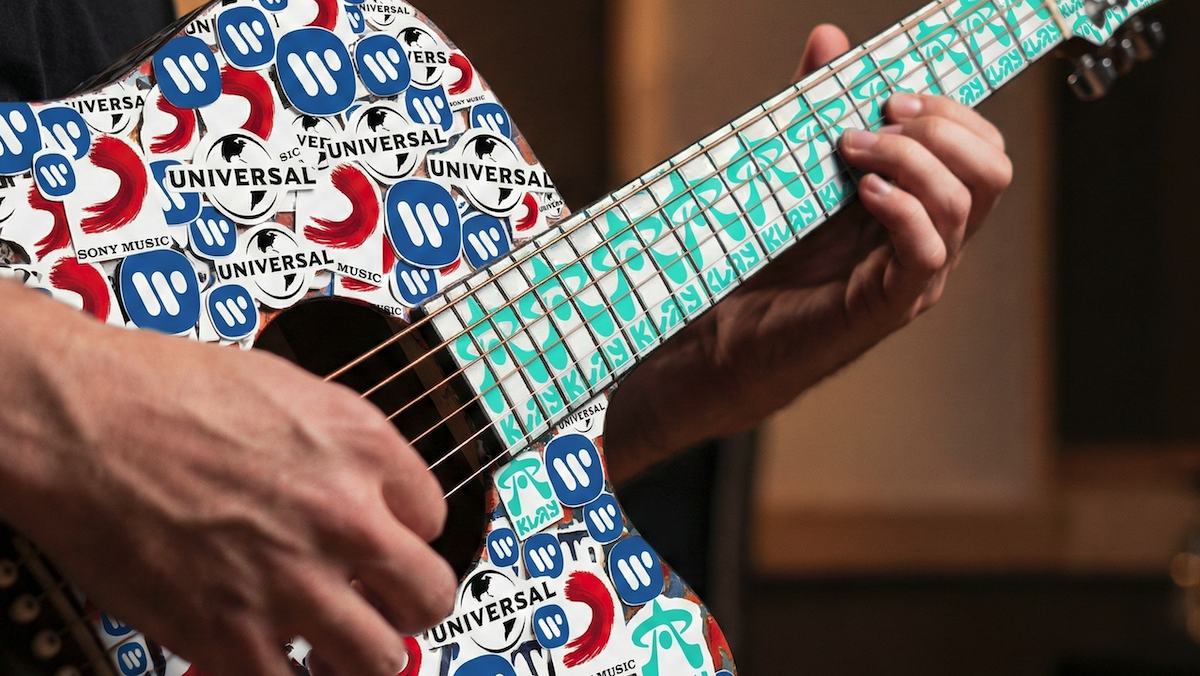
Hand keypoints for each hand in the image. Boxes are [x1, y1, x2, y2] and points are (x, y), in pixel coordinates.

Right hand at [0, 282, 455, 675]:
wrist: (80, 421)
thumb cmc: (165, 390)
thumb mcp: (289, 389)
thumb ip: (344, 445)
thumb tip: (368, 482)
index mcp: (363, 448)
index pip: (434, 517)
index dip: (408, 533)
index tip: (389, 544)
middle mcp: (343, 517)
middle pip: (430, 595)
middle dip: (409, 603)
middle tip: (384, 604)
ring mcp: (292, 581)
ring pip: (379, 660)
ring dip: (362, 653)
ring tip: (336, 643)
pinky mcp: (230, 633)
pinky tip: (270, 656)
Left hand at [605, 25, 1011, 480]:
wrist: (724, 335)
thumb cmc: (763, 257)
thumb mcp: (794, 169)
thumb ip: (816, 107)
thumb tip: (829, 38)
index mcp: (919, 207)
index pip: (979, 149)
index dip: (950, 110)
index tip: (890, 93)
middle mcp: (931, 241)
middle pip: (992, 171)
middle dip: (942, 128)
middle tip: (879, 118)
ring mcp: (915, 277)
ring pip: (965, 204)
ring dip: (912, 159)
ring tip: (852, 150)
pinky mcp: (886, 305)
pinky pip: (926, 252)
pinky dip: (903, 210)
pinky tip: (864, 191)